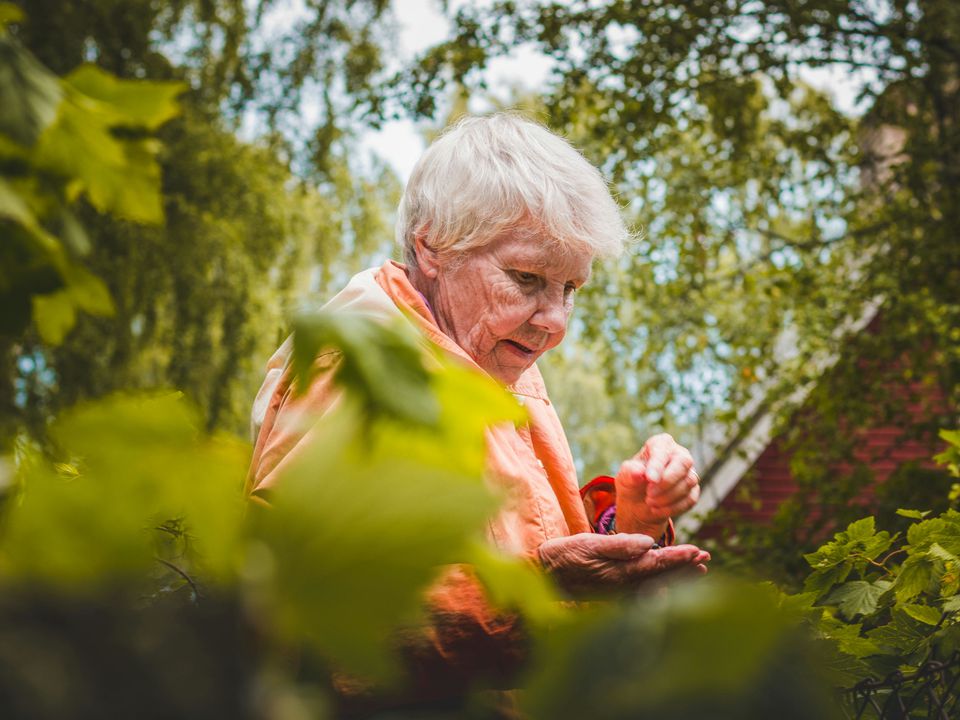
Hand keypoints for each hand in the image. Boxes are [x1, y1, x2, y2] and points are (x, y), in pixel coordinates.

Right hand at [538, 532, 709, 596]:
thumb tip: (649, 544)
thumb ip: (619, 545)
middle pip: (662, 578)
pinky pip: (645, 591)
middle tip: (706, 559)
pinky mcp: (613, 594)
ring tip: (697, 569)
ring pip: (656, 585)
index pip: (657, 564)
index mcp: (620, 573)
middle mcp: (623, 587)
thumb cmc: (564, 555)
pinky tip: (667, 582)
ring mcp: (619, 593)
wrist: (543, 575)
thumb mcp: (588, 544)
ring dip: (677, 576)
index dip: (679, 557)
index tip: (698, 551)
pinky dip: (661, 584)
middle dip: (685, 568)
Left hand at [615, 433, 700, 537]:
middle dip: (667, 481)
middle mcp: (679, 454)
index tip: (649, 479)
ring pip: (688, 482)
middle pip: (683, 463)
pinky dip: (673, 508)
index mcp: (661, 444)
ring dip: (667, 497)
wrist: (638, 503)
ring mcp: (689, 472)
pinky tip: (656, 510)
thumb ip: (629, 472)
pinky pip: (690, 499)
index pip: (663, 450)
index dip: (657, 465)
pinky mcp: (693, 491)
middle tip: (649, 494)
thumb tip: (639, 473)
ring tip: (649, 502)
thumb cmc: (632, 482)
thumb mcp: (624, 477)